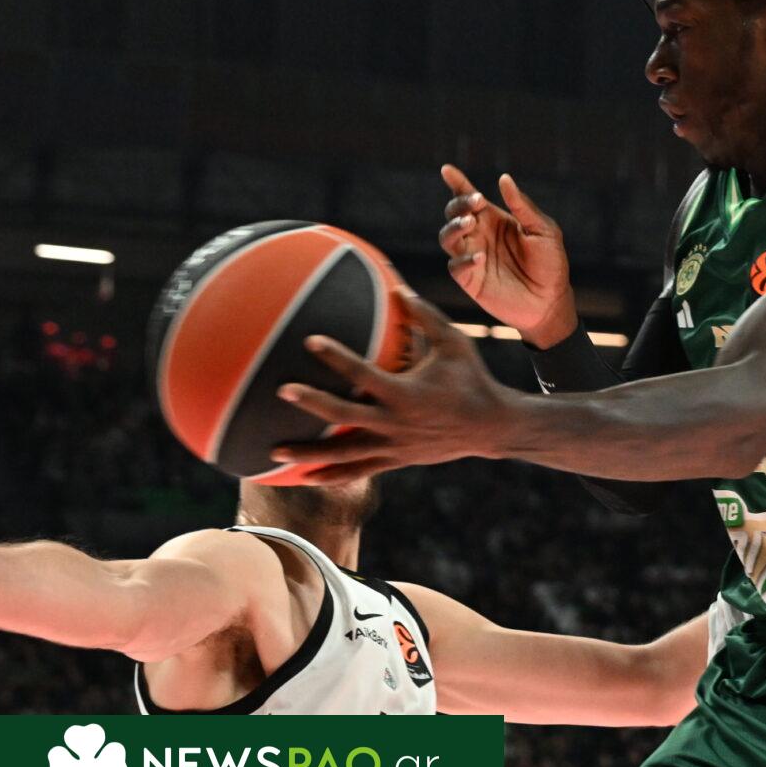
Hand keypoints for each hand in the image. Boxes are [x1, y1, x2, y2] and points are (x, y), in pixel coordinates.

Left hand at [273, 296, 516, 479]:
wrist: (491, 428)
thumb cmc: (471, 379)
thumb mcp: (455, 344)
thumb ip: (425, 318)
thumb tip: (398, 288)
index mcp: (406, 393)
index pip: (364, 374)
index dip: (337, 357)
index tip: (310, 340)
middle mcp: (395, 422)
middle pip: (345, 416)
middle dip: (312, 403)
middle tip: (282, 391)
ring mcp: (394, 445)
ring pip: (345, 453)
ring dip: (309, 453)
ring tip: (274, 451)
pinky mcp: (396, 460)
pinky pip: (359, 471)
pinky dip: (332, 475)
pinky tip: (305, 478)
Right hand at [439, 165, 575, 342]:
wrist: (551, 301)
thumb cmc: (550, 264)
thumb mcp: (544, 231)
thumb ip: (523, 207)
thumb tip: (504, 179)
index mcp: (494, 220)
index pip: (470, 197)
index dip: (457, 183)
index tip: (447, 170)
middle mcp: (479, 235)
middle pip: (454, 213)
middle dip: (460, 204)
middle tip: (476, 203)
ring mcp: (472, 256)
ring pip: (448, 236)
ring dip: (454, 226)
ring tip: (470, 222)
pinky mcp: (470, 279)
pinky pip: (456, 265)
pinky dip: (464, 259)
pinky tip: (481, 257)